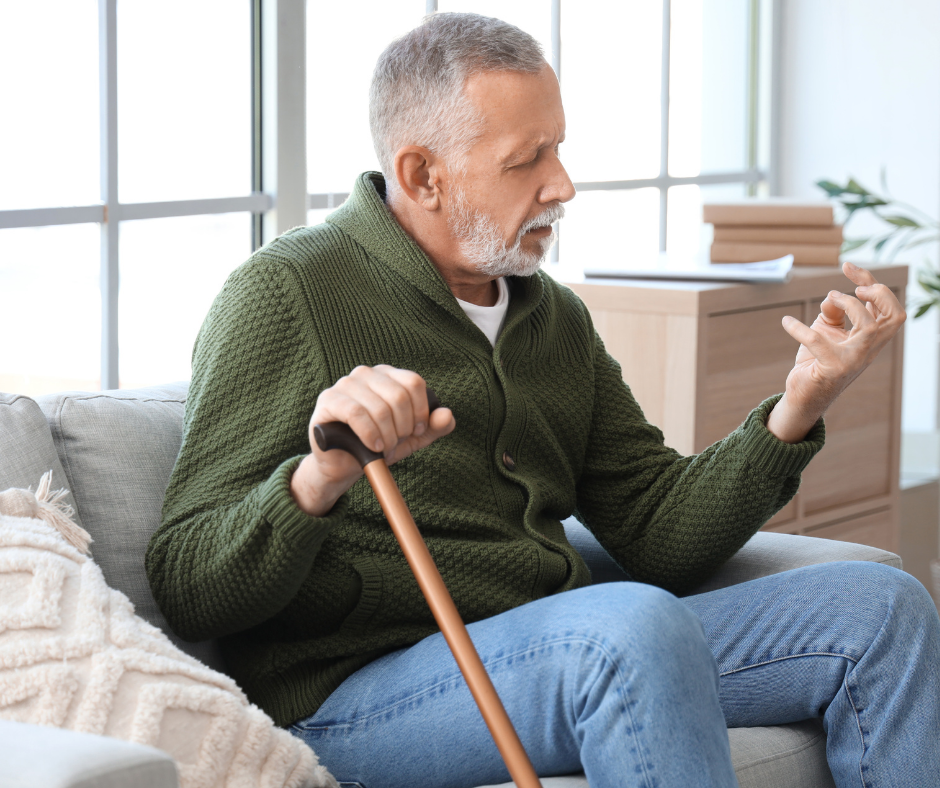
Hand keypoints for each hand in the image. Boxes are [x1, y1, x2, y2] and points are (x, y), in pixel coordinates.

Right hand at [290, 365, 455, 515]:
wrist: (345, 464)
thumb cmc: (379, 445)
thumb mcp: (412, 438)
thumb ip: (434, 426)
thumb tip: (447, 414)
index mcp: (388, 376)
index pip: (414, 383)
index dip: (420, 411)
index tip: (416, 431)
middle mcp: (367, 374)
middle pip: (399, 395)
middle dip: (402, 428)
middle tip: (395, 443)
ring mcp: (345, 384)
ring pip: (379, 407)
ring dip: (387, 436)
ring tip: (383, 448)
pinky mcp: (328, 400)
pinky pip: (355, 413)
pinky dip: (370, 434)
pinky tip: (373, 447)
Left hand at [766, 262, 905, 442]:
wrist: (804, 395)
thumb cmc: (817, 360)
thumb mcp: (826, 330)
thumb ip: (833, 311)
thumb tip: (833, 296)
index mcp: (870, 337)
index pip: (886, 306)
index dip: (870, 282)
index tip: (847, 266)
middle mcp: (868, 349)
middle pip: (895, 317)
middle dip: (880, 294)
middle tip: (854, 288)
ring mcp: (854, 360)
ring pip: (872, 328)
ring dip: (850, 306)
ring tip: (828, 299)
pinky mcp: (832, 369)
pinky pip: (819, 342)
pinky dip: (799, 328)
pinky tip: (786, 322)